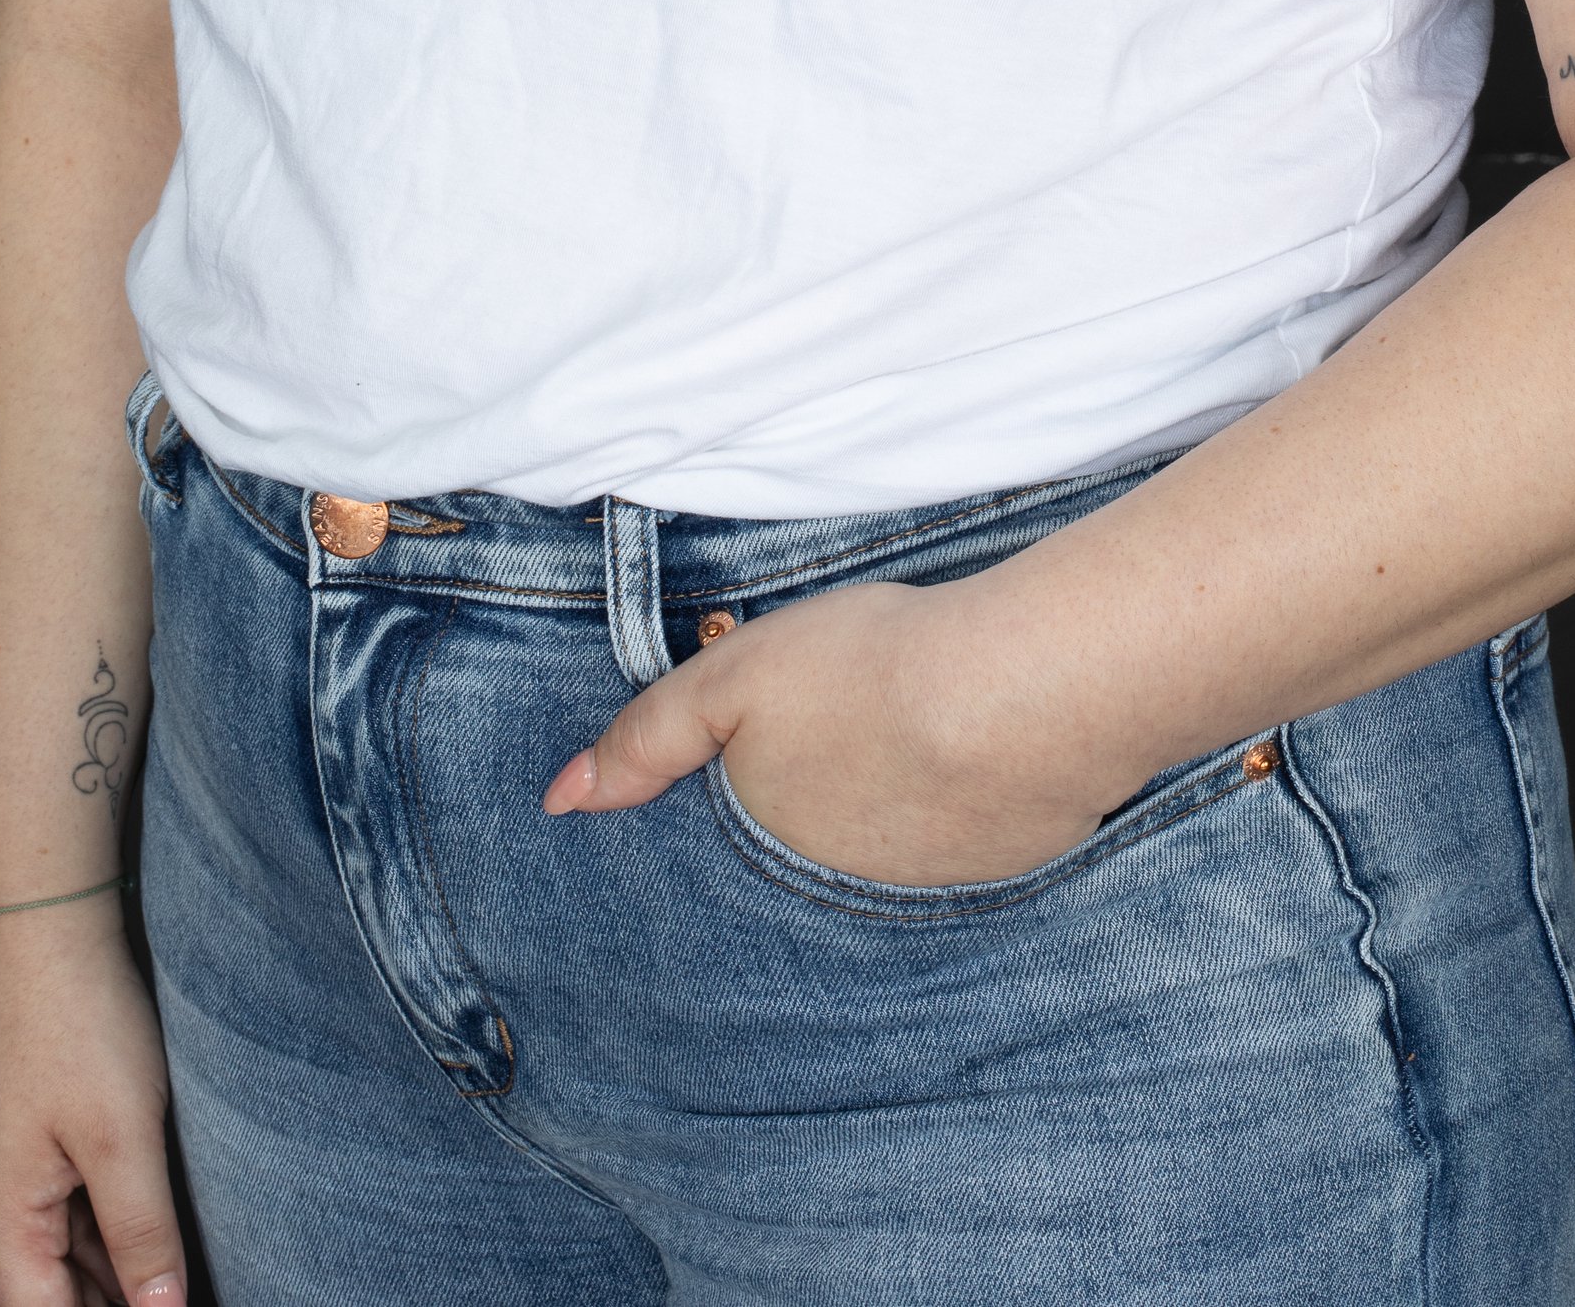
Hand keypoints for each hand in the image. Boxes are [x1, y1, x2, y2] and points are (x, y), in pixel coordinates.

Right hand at [0, 915, 185, 1304]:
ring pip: (49, 1243)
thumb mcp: (125, 1137)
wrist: (40, 922)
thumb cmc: (77, 1019)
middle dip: (107, 1301)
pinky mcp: (9, 1126)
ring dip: (104, 1265)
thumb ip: (143, 1234)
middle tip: (169, 1295)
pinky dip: (92, 1220)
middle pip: (42, 1288)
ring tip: (165, 1271)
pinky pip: (49, 1198)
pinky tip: (141, 1222)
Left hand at [543, 576, 1141, 886]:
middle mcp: (830, 903)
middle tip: (836, 735)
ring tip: (898, 734)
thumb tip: (558, 801)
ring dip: (881, 810)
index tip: (750, 768)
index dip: (730, 806)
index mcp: (762, 855)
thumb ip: (646, 738)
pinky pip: (953, 847)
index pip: (723, 857)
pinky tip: (964, 754)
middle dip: (804, 813)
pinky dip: (950, 808)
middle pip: (798, 856)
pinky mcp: (994, 878)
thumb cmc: (866, 672)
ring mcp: (916, 898)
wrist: (1015, 695)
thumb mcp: (732, 678)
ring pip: (876, 853)